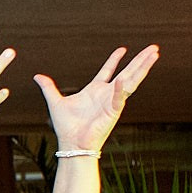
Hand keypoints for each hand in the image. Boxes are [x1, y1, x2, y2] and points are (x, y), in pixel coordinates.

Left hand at [35, 45, 159, 156]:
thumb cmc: (66, 127)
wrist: (71, 144)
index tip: (123, 49)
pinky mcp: (113, 111)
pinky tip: (128, 77)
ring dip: (142, 68)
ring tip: (154, 55)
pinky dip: (123, 87)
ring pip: (131, 81)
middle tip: (153, 48)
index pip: (108, 71)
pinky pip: (120, 97)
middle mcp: (107, 94)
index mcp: (95, 90)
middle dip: (140, 60)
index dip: (115, 60)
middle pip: (127, 72)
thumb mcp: (56, 102)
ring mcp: (112, 101)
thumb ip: (49, 88)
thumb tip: (37, 76)